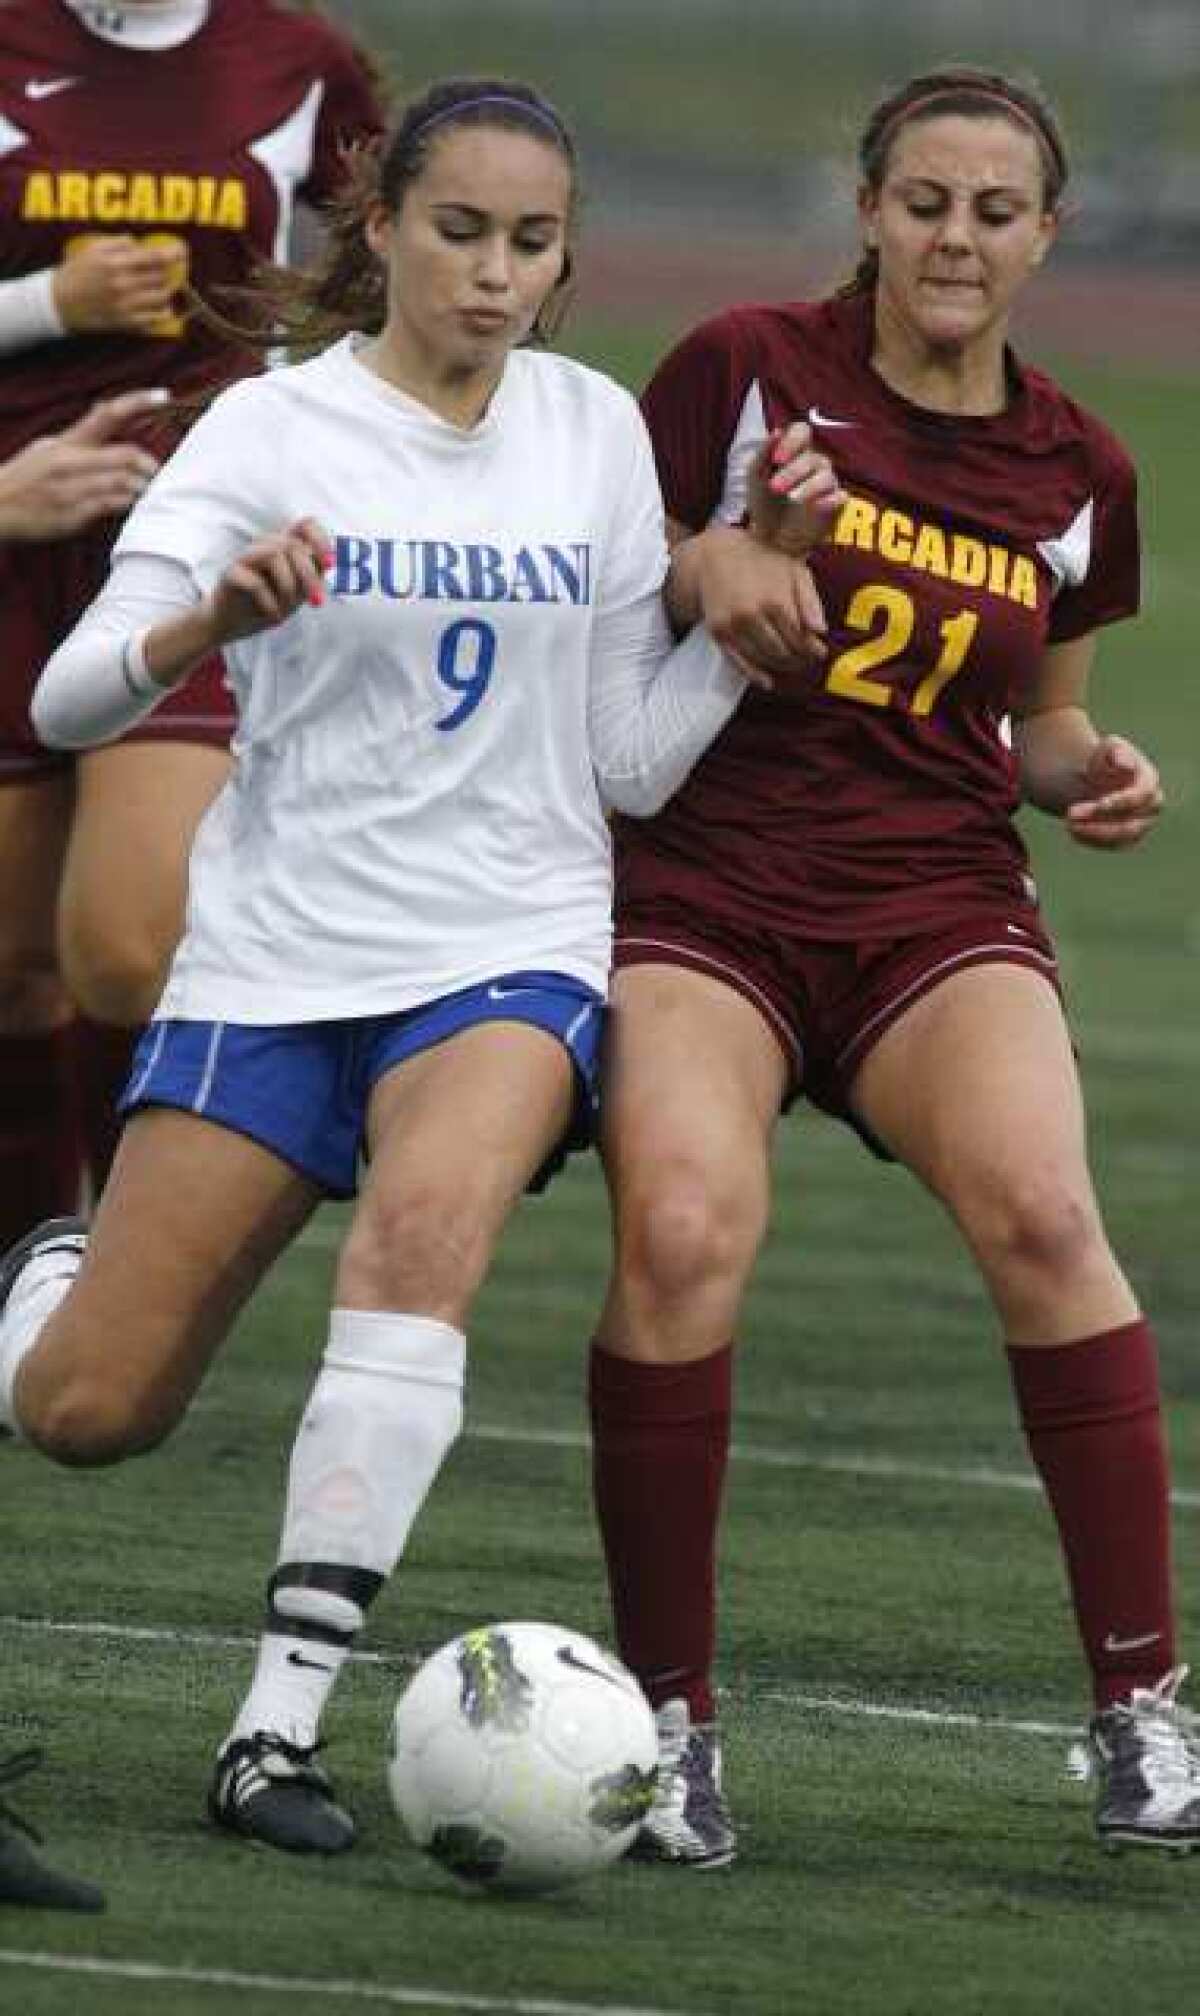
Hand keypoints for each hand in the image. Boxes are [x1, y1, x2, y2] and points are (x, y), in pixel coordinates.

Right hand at [0, 390, 164, 539]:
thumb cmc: (25, 479)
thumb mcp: (48, 448)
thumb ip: (80, 435)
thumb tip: (104, 409)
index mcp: (67, 442)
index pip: (107, 414)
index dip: (138, 401)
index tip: (163, 395)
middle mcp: (70, 461)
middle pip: (126, 455)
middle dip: (149, 465)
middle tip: (157, 474)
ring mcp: (72, 488)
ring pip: (123, 482)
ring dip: (143, 488)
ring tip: (149, 493)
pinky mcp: (72, 514)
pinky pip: (111, 506)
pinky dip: (128, 505)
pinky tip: (133, 508)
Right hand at [52, 235, 183, 336]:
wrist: (60, 303)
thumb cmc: (77, 272)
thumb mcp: (93, 249)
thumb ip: (119, 243)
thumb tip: (140, 244)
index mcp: (115, 263)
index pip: (153, 257)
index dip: (171, 253)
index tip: (181, 251)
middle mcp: (123, 284)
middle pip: (160, 276)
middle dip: (168, 271)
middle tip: (168, 270)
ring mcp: (125, 305)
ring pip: (162, 296)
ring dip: (166, 290)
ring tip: (162, 286)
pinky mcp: (126, 322)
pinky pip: (155, 318)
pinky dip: (164, 312)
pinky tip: (163, 307)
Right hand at [204, 518, 333, 645]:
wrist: (231, 624)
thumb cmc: (269, 604)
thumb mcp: (297, 592)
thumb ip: (312, 576)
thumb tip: (329, 563)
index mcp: (284, 546)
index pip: (306, 525)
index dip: (320, 539)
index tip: (329, 565)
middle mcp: (264, 546)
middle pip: (292, 545)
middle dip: (309, 576)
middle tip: (316, 602)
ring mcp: (245, 557)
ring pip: (274, 554)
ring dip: (288, 586)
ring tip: (286, 609)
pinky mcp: (229, 574)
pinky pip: (255, 582)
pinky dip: (269, 602)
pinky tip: (273, 616)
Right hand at [669, 523, 827, 687]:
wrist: (717, 555)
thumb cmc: (763, 562)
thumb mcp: (794, 570)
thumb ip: (810, 600)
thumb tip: (821, 631)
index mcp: (775, 600)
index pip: (800, 638)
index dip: (812, 649)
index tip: (820, 653)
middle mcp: (752, 615)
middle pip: (782, 652)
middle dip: (798, 660)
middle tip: (807, 662)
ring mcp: (733, 626)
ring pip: (762, 659)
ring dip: (780, 667)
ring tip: (792, 666)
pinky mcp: (718, 633)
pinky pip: (738, 662)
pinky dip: (754, 675)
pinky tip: (767, 681)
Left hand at [748, 422, 847, 556]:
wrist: (769, 538)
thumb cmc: (763, 502)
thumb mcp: (755, 476)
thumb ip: (763, 453)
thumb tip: (777, 431)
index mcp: (795, 451)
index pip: (802, 432)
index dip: (792, 441)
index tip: (776, 460)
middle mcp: (814, 463)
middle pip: (812, 457)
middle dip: (792, 472)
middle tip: (774, 488)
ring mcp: (827, 483)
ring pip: (826, 476)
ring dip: (808, 486)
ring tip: (793, 500)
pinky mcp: (835, 505)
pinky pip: (840, 496)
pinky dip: (829, 500)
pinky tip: (815, 506)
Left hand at [1065, 734, 1162, 848]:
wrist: (1094, 777)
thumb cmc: (1104, 759)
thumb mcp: (1108, 747)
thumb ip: (1116, 752)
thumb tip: (1125, 765)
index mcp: (1149, 781)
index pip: (1140, 797)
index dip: (1120, 802)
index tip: (1098, 804)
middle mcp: (1150, 807)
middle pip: (1132, 823)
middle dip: (1101, 822)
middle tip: (1070, 814)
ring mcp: (1141, 824)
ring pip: (1122, 838)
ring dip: (1094, 833)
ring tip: (1069, 824)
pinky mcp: (1126, 838)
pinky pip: (1111, 845)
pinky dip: (1091, 840)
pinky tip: (1072, 830)